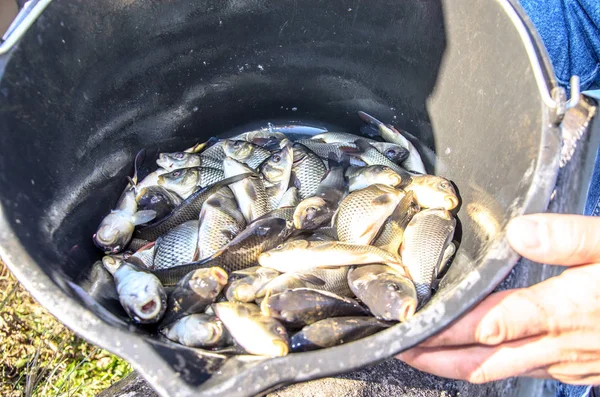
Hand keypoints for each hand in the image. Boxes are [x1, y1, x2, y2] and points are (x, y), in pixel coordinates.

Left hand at [398, 214, 599, 384]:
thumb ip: (569, 237)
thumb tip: (519, 232)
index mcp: (561, 312)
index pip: (490, 325)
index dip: (447, 329)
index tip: (414, 325)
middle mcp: (557, 346)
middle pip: (482, 361)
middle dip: (435, 357)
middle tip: (401, 347)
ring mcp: (566, 363)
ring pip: (498, 372)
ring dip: (456, 366)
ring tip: (423, 355)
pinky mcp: (576, 369)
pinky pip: (520, 372)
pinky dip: (488, 366)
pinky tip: (478, 355)